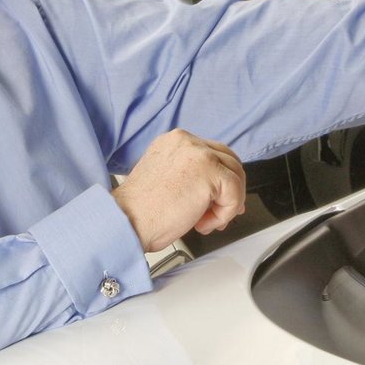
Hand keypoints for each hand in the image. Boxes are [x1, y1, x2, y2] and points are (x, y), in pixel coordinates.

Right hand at [113, 129, 245, 251]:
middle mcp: (188, 142)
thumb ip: (193, 176)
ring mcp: (200, 154)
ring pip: (236, 177)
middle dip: (231, 190)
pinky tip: (202, 224)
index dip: (221, 179)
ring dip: (226, 205)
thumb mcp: (167, 178)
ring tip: (204, 221)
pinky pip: (235, 194)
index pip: (213, 153)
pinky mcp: (210, 171)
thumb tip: (220, 189)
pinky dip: (224, 214)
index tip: (219, 200)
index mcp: (176, 141)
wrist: (128, 219)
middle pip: (229, 160)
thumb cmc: (141, 209)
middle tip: (221, 213)